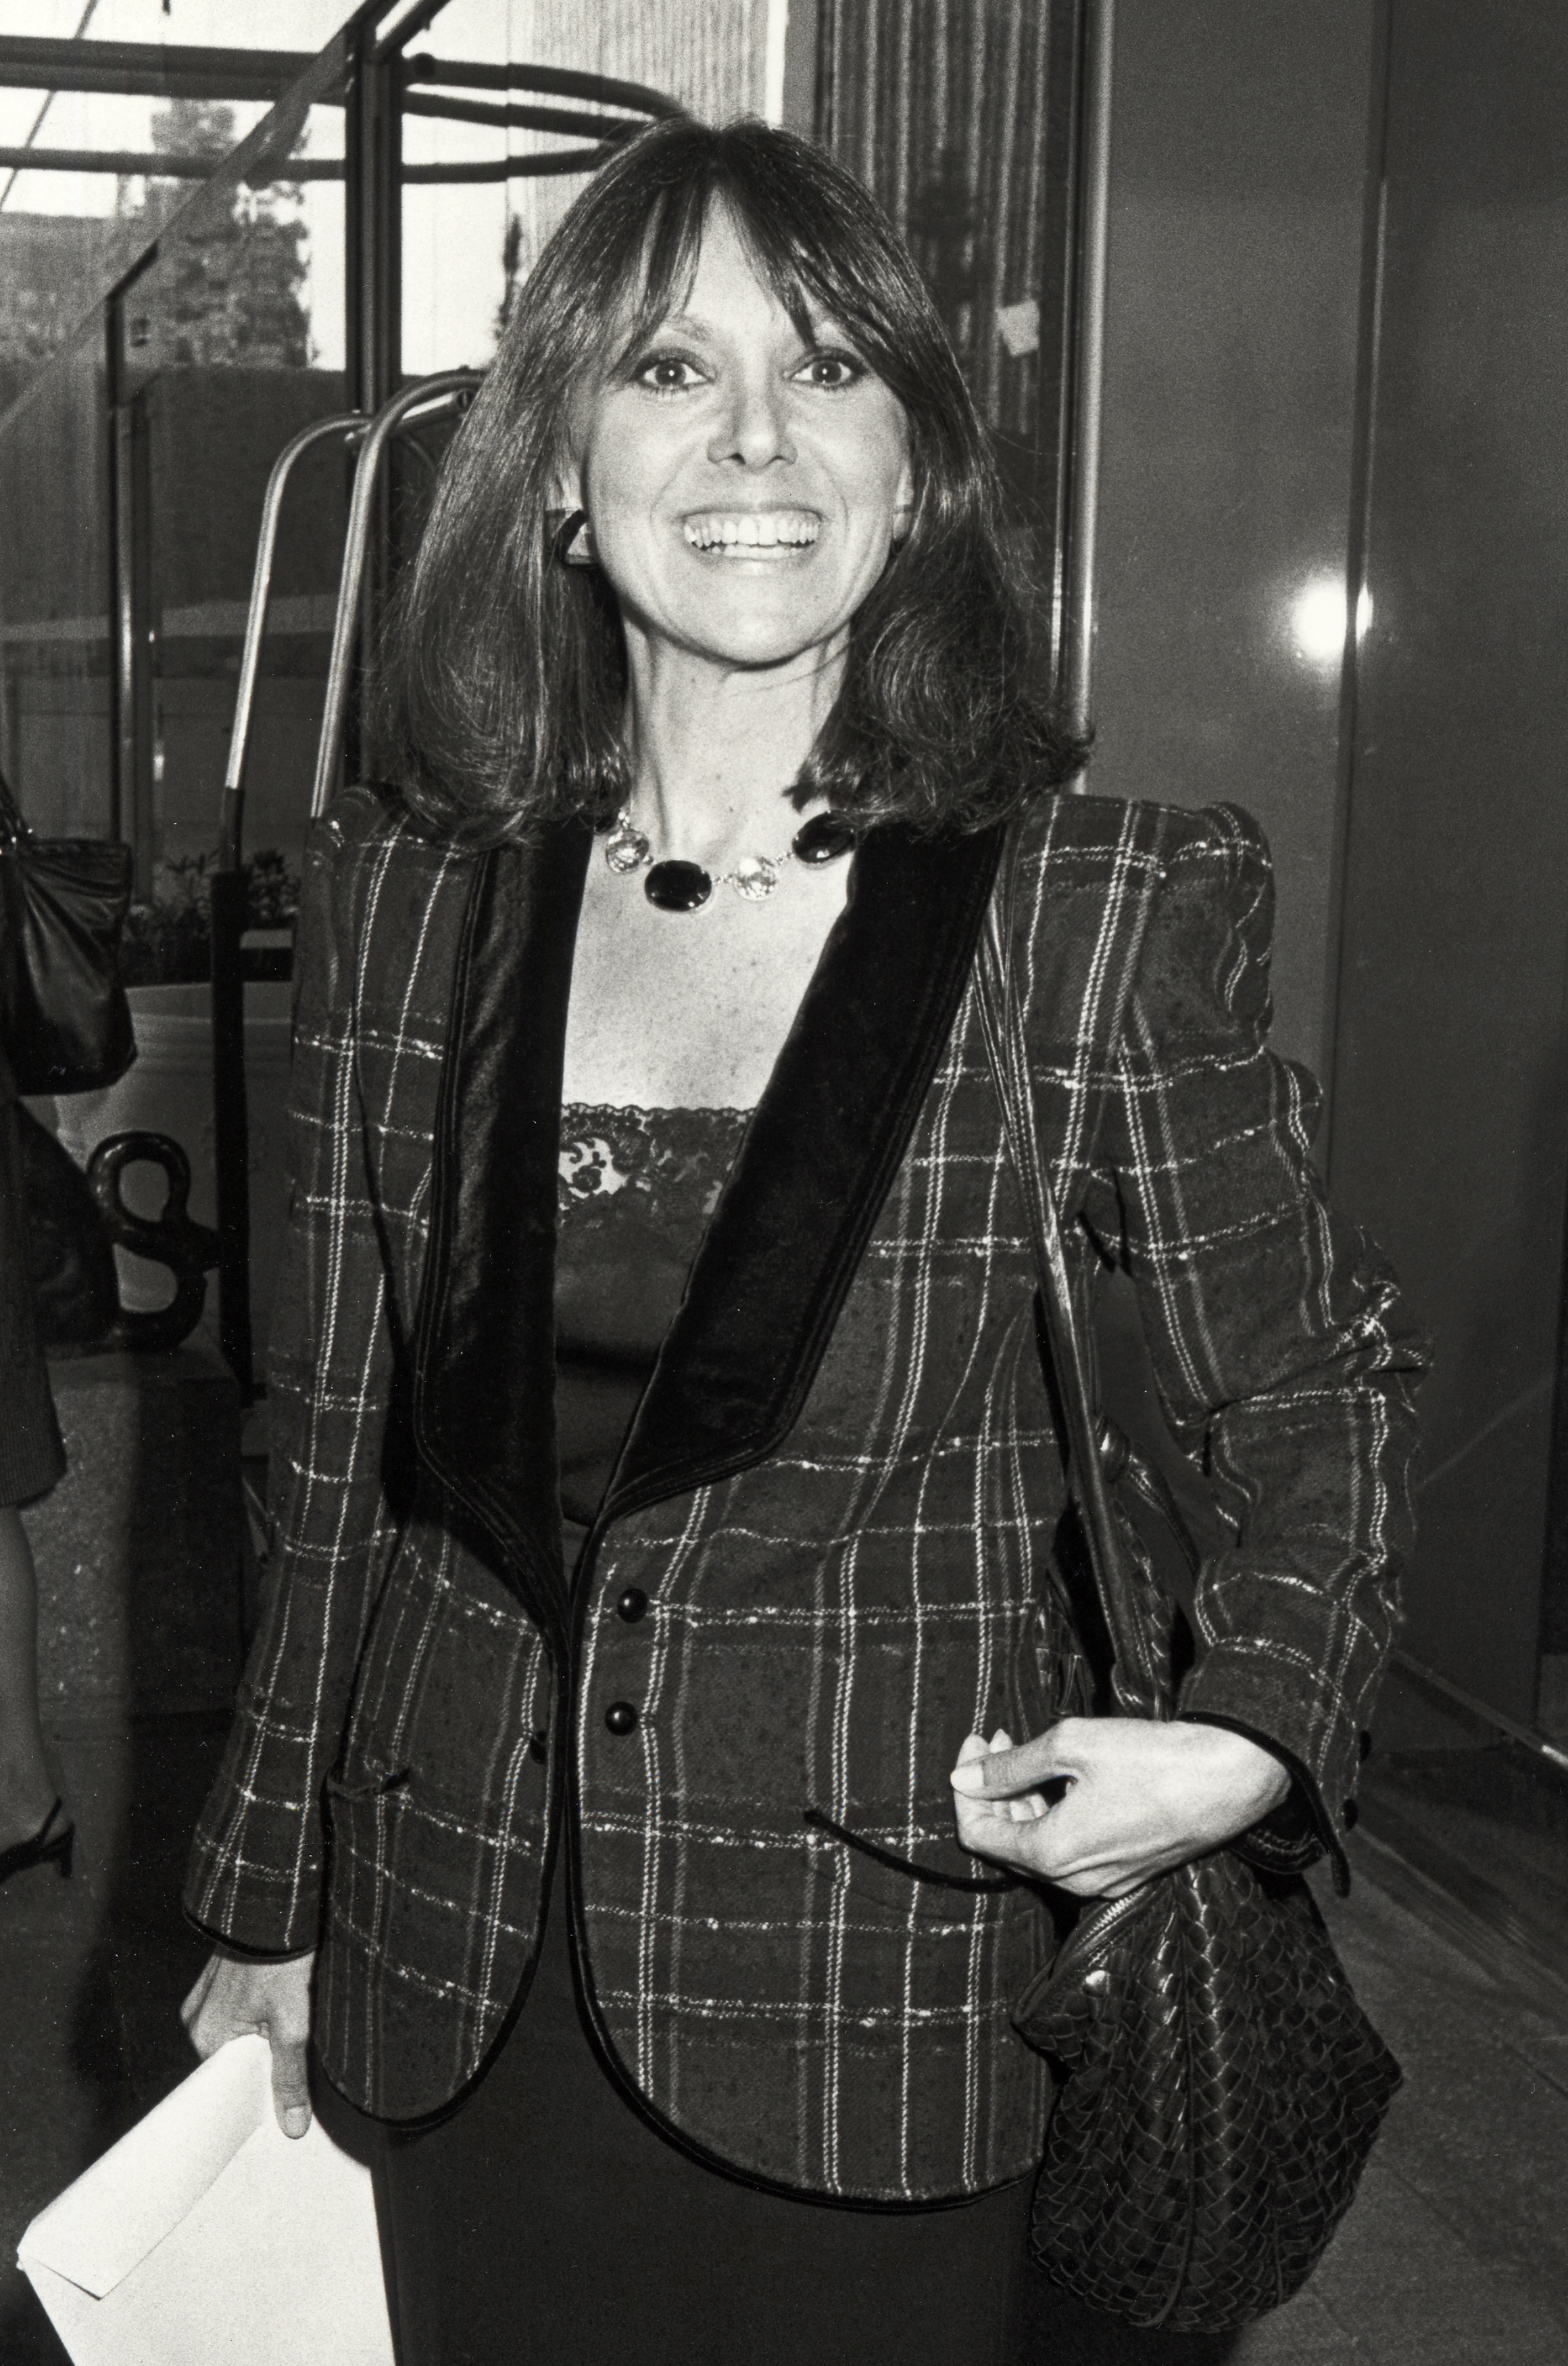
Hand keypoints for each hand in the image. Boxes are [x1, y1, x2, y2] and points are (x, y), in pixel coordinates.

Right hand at [180, 1950, 317, 2137]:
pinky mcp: (219, 1981)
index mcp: (207, 2039)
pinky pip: (239, 2015)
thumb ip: (290, 2076)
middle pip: (237, 2063)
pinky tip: (284, 2015)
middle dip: (266, 2070)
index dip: (259, 2101)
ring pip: (240, 2038)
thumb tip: (292, 2127)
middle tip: (297, 2078)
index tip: (284, 2114)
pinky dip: (261, 2021)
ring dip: (267, 2044)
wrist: (275, 1902)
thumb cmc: (280, 1960)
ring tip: (294, 2041)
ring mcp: (206, 1999)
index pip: (230, 2089)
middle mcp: (199, 2022)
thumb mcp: (292, 2024)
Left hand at [949, 1718, 1290, 1898]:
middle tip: (998, 1741)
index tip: (976, 1743)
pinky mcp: (1129, 1874)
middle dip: (994, 1791)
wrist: (1228, 1778)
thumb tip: (963, 1776)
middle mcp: (1073, 1881)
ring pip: (1041, 1848)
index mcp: (1052, 1854)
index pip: (978, 1835)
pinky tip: (1066, 1781)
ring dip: (1025, 1802)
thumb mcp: (1070, 1745)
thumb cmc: (1151, 1759)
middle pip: (1008, 1844)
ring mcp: (1104, 1883)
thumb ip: (1010, 1766)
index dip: (968, 1788)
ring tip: (1029, 1753)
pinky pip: (1074, 1853)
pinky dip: (1057, 1817)